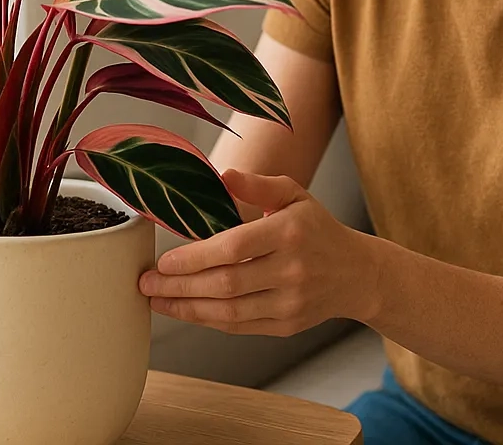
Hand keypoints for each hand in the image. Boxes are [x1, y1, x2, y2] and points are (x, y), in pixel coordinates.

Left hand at [137, 168, 379, 335]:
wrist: (356, 273)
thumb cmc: (317, 230)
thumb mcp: (293, 195)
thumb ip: (258, 184)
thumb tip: (223, 175)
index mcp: (289, 232)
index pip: (233, 248)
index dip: (194, 257)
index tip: (164, 259)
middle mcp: (291, 270)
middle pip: (225, 284)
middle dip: (179, 285)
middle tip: (146, 282)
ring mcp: (289, 302)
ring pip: (228, 312)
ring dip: (186, 307)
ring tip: (157, 299)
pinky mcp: (286, 325)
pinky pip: (239, 327)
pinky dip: (208, 320)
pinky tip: (186, 310)